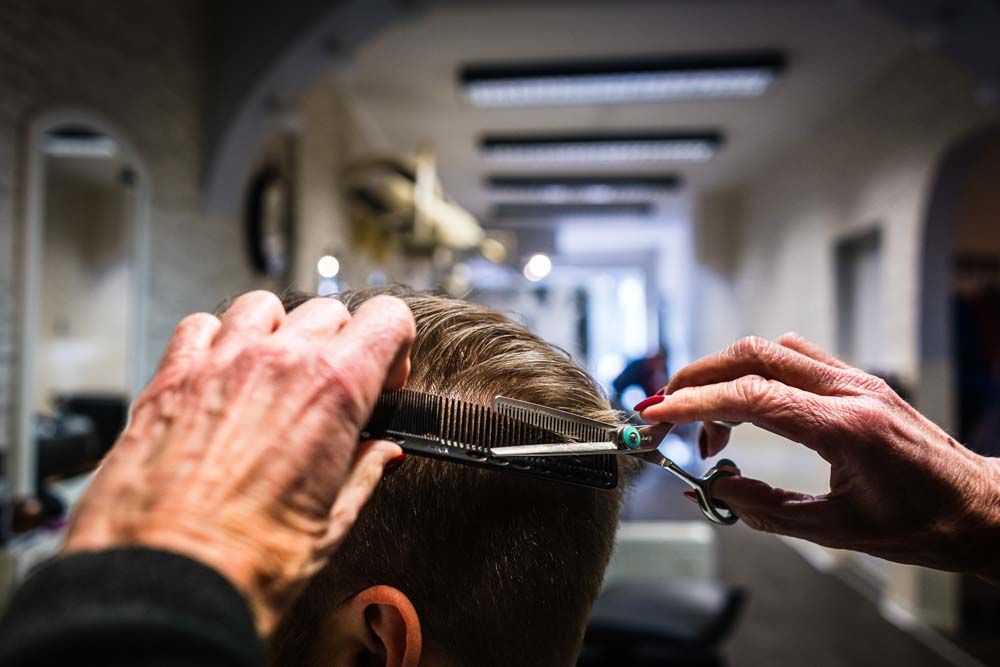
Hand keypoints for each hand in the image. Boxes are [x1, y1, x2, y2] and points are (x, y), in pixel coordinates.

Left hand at [63, 291, 415, 632]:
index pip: (388, 318)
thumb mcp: (331, 524)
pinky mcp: (171, 378)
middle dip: (340, 345)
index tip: (384, 380)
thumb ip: (363, 473)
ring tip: (276, 375)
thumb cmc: (248, 562)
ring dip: (278, 332)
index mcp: (333, 389)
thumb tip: (381, 454)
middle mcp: (279, 361)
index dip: (395, 348)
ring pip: (263, 307)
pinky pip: (200, 326)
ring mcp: (220, 363)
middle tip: (333, 390)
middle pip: (329, 311)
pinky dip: (216, 340)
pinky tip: (222, 376)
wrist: (163, 583)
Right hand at [638, 333, 999, 580]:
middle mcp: (850, 390)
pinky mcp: (857, 380)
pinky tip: (750, 406)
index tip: (658, 416)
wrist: (980, 508)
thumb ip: (765, 509)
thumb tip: (714, 487)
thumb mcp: (836, 530)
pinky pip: (795, 356)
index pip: (751, 396)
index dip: (694, 403)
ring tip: (711, 426)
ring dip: (726, 374)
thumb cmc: (921, 525)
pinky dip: (756, 371)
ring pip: (771, 349)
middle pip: (753, 355)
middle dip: (698, 378)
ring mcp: (856, 379)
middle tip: (668, 412)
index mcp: (846, 428)